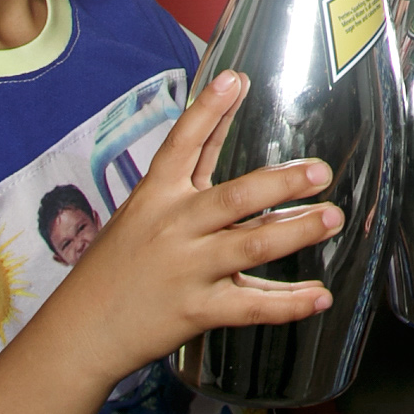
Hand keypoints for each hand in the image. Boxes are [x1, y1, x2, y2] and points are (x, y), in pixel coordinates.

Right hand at [64, 73, 342, 384]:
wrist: (81, 333)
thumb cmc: (116, 266)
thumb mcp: (141, 210)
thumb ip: (185, 169)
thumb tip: (218, 113)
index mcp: (155, 197)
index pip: (183, 144)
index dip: (208, 110)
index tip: (236, 80)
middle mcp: (173, 228)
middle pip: (234, 197)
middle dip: (281, 182)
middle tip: (320, 172)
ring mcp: (186, 271)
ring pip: (251, 247)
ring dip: (297, 231)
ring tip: (332, 217)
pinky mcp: (196, 311)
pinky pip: (250, 307)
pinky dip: (289, 304)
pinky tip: (319, 296)